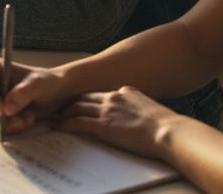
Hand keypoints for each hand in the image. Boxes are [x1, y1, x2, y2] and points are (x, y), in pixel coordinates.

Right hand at [0, 58, 71, 135]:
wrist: (57, 95)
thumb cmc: (47, 83)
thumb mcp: (38, 85)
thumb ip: (22, 93)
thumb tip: (6, 109)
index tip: (4, 111)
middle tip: (20, 121)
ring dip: (6, 124)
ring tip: (27, 118)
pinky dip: (9, 129)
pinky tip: (25, 121)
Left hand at [54, 87, 182, 160]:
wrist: (169, 131)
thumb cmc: (166, 126)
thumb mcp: (151, 110)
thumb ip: (139, 109)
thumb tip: (138, 118)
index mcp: (126, 92)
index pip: (100, 93)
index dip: (87, 97)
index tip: (79, 101)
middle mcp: (114, 97)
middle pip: (85, 97)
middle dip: (71, 102)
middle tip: (59, 106)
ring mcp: (107, 110)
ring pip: (77, 108)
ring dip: (63, 112)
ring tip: (53, 116)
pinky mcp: (103, 125)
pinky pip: (78, 123)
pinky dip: (65, 124)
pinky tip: (57, 126)